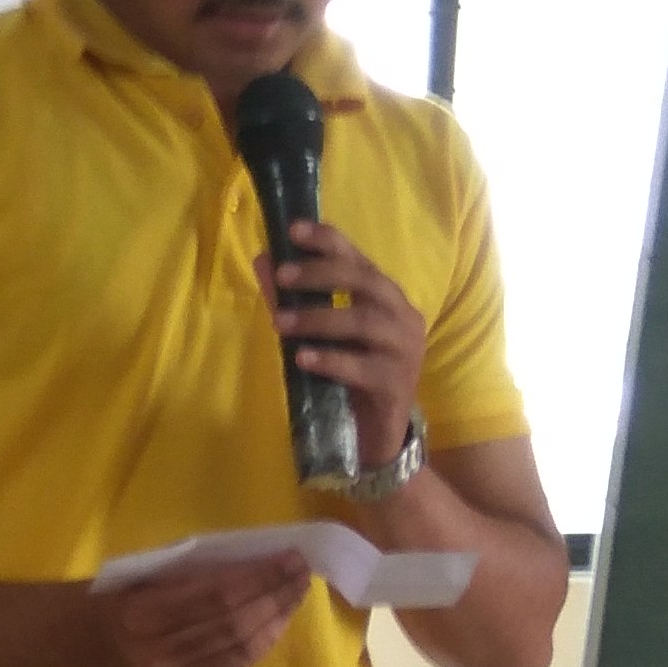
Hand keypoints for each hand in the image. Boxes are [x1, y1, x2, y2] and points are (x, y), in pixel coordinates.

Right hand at [85, 556, 312, 666]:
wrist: (81, 639)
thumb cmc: (119, 593)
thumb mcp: (150, 572)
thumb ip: (198, 574)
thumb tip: (260, 565)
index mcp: (143, 612)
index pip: (218, 594)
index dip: (261, 577)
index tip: (290, 557)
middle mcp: (156, 653)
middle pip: (233, 624)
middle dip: (275, 597)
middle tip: (302, 574)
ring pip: (237, 651)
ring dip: (274, 621)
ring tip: (294, 597)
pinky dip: (258, 648)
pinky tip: (275, 625)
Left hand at [268, 221, 429, 475]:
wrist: (377, 437)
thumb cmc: (350, 378)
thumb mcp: (321, 335)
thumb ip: (294, 300)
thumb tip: (263, 260)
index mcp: (385, 298)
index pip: (358, 258)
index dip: (328, 240)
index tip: (293, 230)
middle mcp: (402, 316)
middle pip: (365, 281)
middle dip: (320, 274)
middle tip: (282, 278)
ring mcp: (404, 350)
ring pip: (362, 322)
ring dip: (317, 319)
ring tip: (279, 323)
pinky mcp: (396, 385)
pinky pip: (361, 367)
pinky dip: (330, 359)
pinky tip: (302, 358)